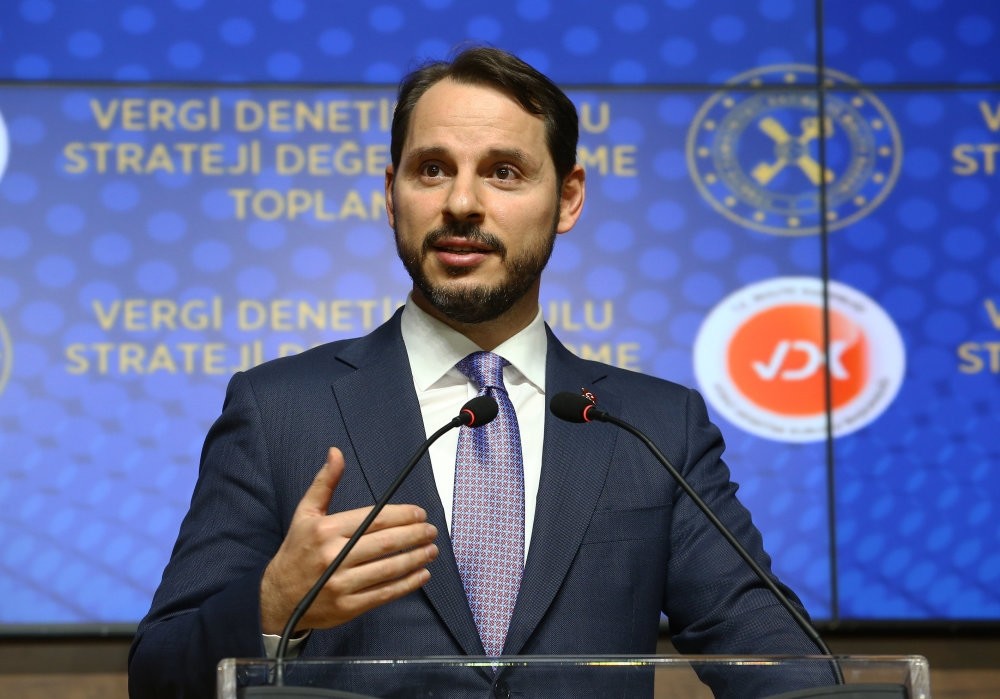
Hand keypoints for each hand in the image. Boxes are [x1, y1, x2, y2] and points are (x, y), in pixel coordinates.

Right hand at [259, 447, 438, 634]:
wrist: (278, 598)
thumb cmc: (297, 550)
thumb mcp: (305, 514)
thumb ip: (324, 483)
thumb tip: (336, 452)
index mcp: (326, 530)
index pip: (373, 519)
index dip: (402, 516)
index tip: (420, 513)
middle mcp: (334, 557)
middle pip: (385, 543)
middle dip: (414, 535)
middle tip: (432, 530)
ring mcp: (341, 584)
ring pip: (388, 569)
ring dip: (415, 558)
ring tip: (432, 550)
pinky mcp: (347, 607)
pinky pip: (384, 594)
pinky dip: (407, 584)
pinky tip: (421, 575)